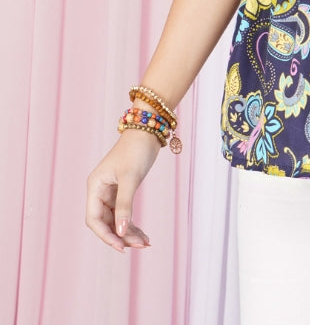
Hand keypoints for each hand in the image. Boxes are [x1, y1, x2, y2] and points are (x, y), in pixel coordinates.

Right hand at [86, 130, 161, 252]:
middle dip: (122, 235)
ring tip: (145, 242)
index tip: (122, 247)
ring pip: (116, 220)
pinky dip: (132, 224)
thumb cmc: (136, 150)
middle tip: (141, 245)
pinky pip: (124, 213)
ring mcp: (110, 191)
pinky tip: (143, 235)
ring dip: (129, 232)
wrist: (148, 130)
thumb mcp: (130, 178)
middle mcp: (99, 191)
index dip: (106, 235)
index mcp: (95, 187)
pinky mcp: (122, 190)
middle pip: (105, 223)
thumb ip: (125, 205)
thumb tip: (121, 232)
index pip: (94, 220)